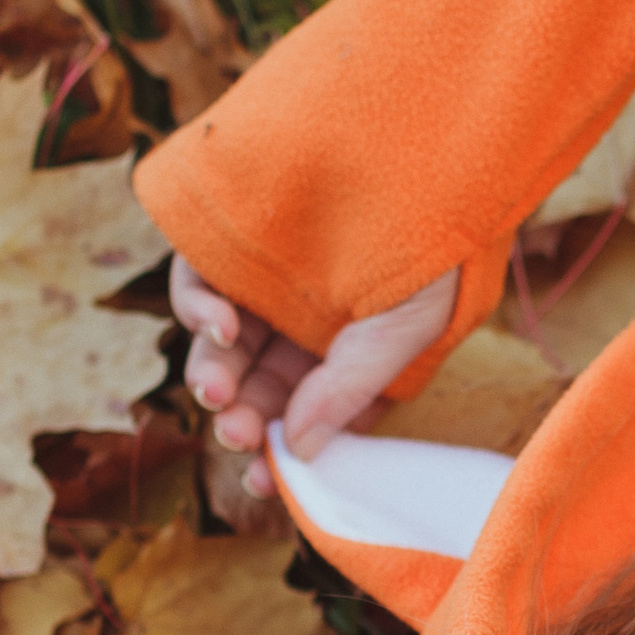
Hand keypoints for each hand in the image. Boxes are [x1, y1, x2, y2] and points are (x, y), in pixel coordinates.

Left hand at [174, 257, 460, 496]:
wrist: (424, 152)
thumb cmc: (438, 246)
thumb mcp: (406, 331)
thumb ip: (348, 390)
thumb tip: (298, 448)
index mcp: (354, 351)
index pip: (310, 411)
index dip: (284, 449)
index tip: (266, 483)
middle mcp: (305, 320)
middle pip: (260, 383)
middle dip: (245, 416)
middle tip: (238, 437)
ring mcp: (264, 282)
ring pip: (224, 345)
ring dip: (216, 374)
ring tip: (218, 397)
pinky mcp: (229, 245)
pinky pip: (197, 286)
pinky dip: (199, 312)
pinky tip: (221, 327)